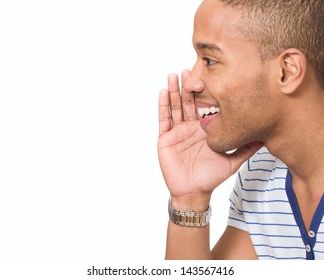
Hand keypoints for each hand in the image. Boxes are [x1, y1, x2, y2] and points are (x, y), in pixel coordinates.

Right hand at [158, 70, 262, 208]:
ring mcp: (177, 131)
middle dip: (188, 87)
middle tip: (189, 70)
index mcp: (205, 128)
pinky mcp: (165, 138)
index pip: (205, 106)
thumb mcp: (232, 160)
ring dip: (174, 91)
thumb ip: (246, 148)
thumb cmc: (210, 176)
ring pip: (175, 107)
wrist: (193, 191)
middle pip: (188, 102)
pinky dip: (163, 106)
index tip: (208, 77)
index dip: (205, 92)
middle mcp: (191, 126)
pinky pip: (164, 120)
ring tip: (174, 76)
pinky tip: (164, 92)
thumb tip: (265, 137)